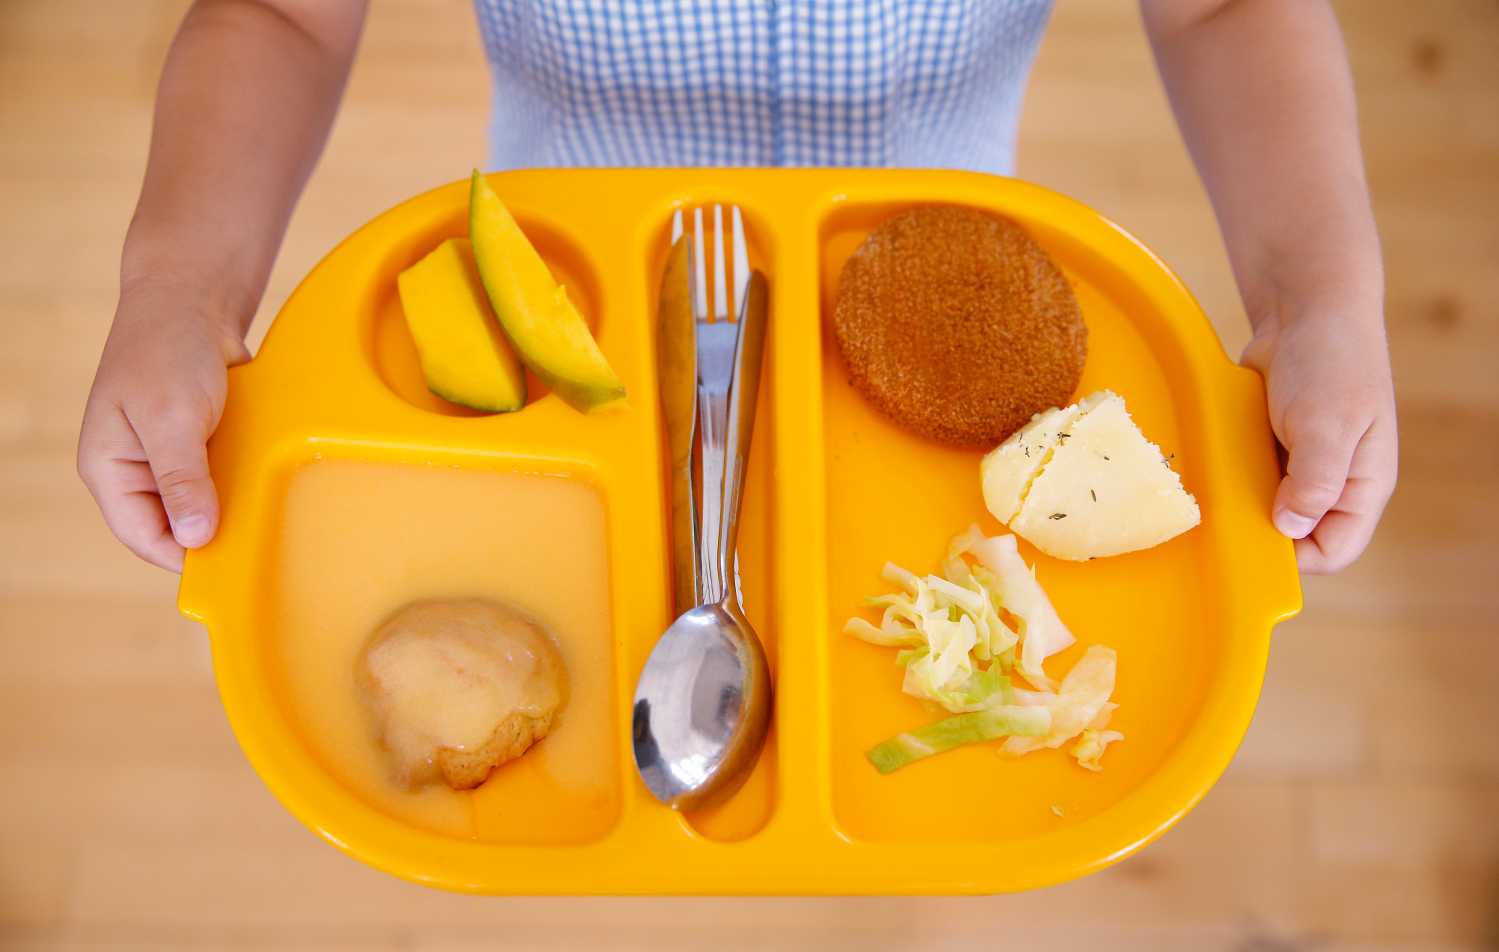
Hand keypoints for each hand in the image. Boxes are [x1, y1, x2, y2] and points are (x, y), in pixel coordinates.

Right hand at [78, 278, 249, 571]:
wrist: (192, 299)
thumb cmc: (169, 349)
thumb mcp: (172, 416)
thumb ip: (182, 478)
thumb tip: (196, 535)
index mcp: (109, 469)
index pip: (142, 536)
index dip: (184, 554)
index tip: (230, 562)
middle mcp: (135, 471)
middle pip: (173, 527)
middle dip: (211, 532)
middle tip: (256, 538)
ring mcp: (167, 459)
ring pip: (200, 506)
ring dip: (230, 508)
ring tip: (263, 510)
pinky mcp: (197, 446)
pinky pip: (220, 480)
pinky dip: (241, 483)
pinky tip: (264, 483)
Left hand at [1242, 308, 1396, 573]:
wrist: (1307, 309)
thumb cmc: (1331, 362)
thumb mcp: (1326, 423)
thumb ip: (1314, 480)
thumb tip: (1291, 527)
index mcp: (1362, 486)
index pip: (1336, 550)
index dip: (1298, 556)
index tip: (1255, 538)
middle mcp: (1333, 483)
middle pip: (1297, 535)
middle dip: (1263, 527)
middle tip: (1228, 508)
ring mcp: (1301, 466)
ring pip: (1268, 508)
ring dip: (1243, 500)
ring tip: (1219, 481)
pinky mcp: (1273, 447)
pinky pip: (1249, 477)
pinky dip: (1231, 474)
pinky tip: (1214, 461)